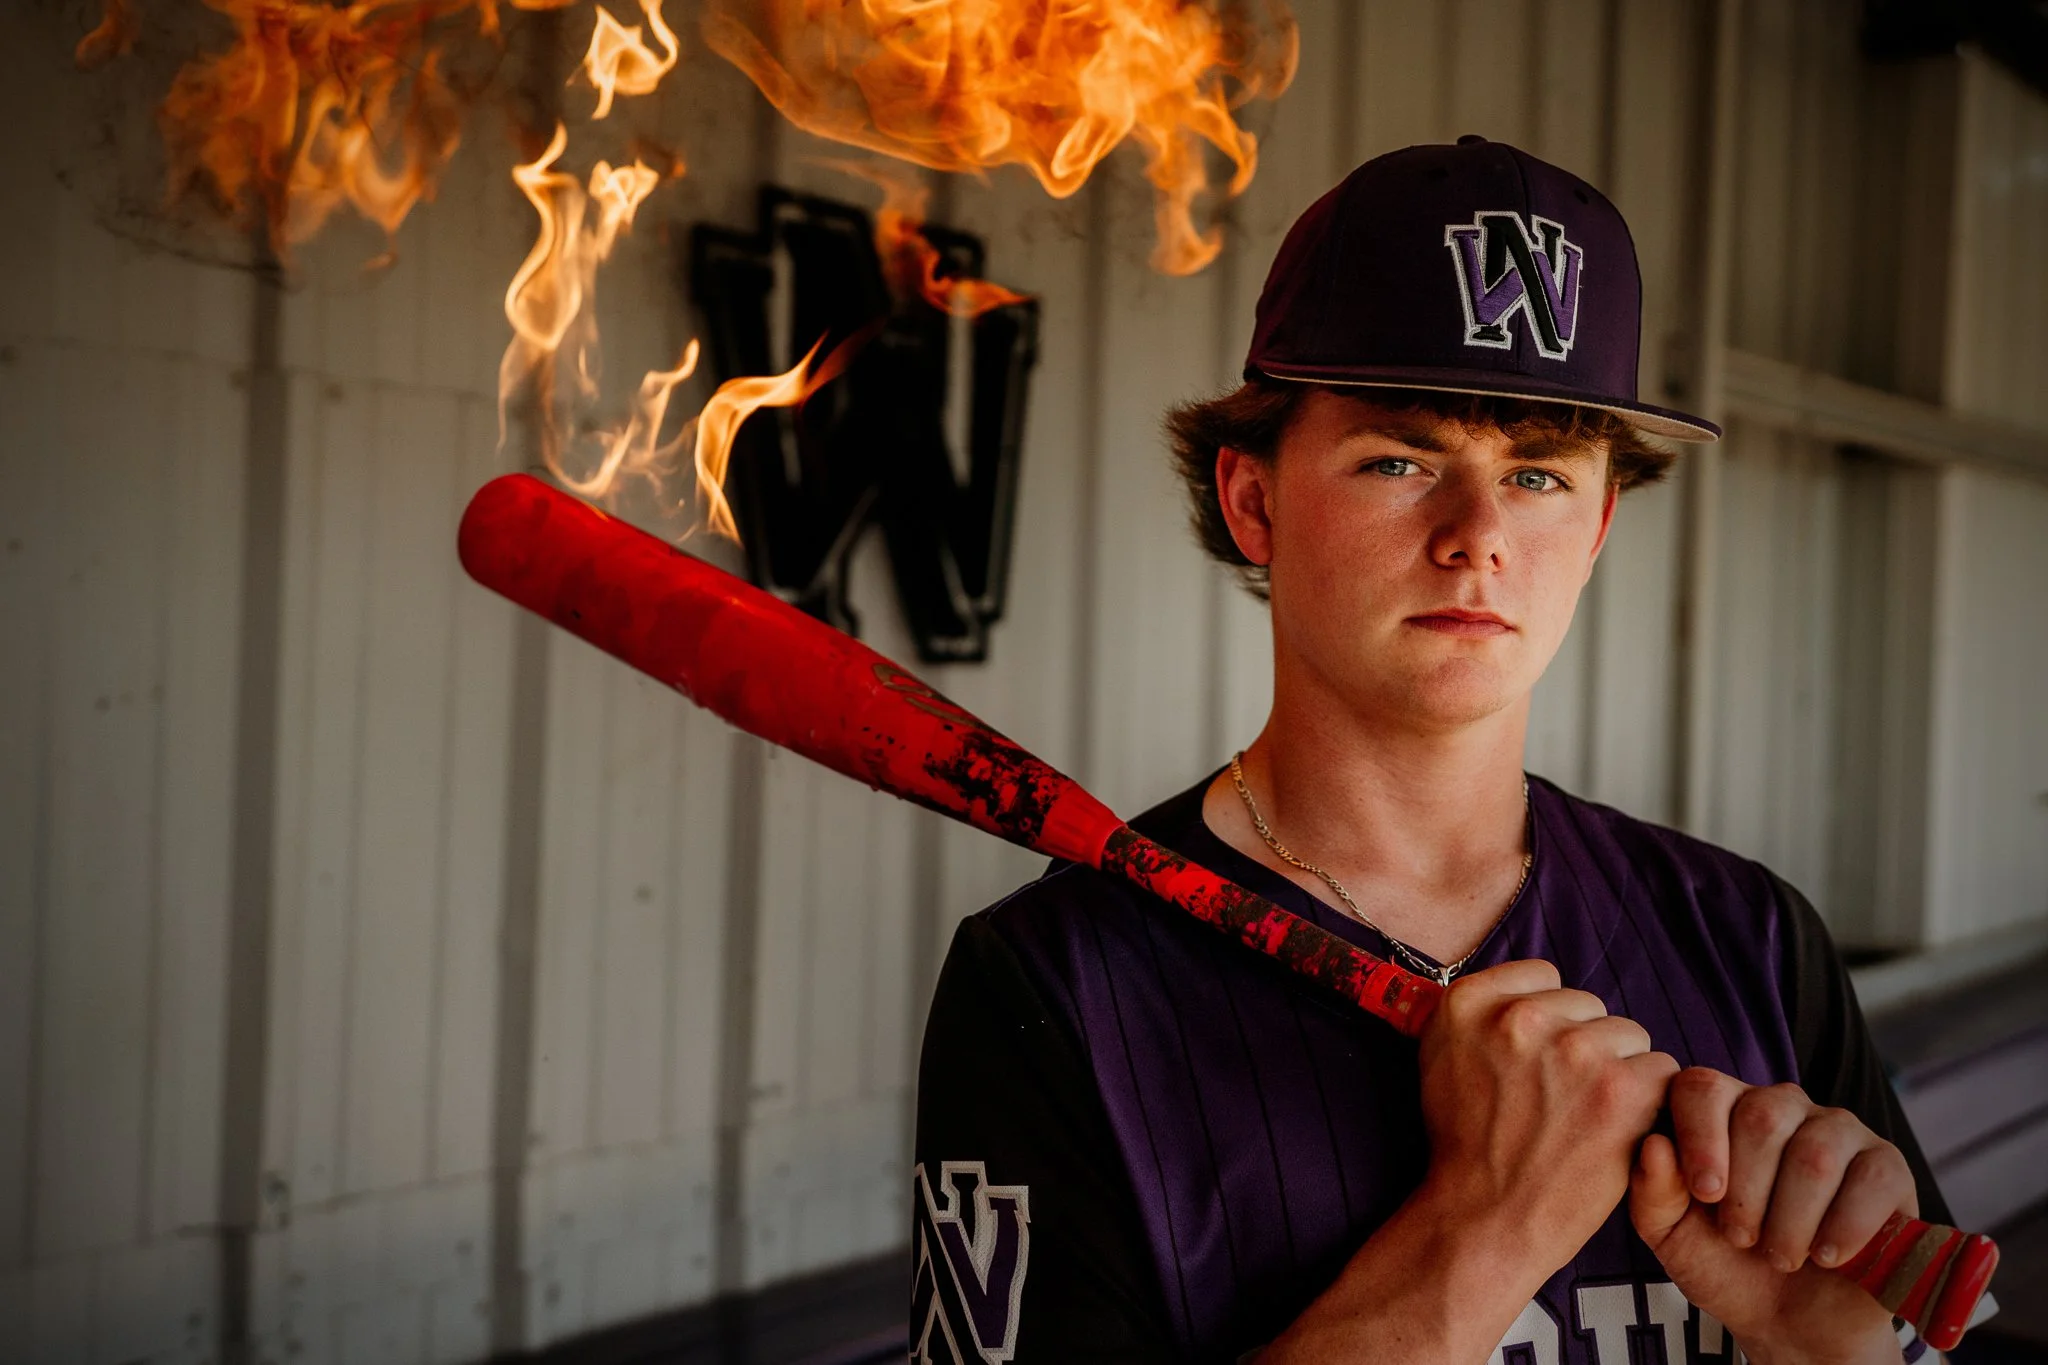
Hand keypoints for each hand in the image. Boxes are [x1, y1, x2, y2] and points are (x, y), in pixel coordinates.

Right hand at [1418, 960, 1677, 1276]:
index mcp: (1469, 1002)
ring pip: (1628, 1036)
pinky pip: (1661, 1071)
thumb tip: (1524, 990)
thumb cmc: (1466, 1146)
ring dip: (1619, 1073)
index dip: (1549, 1021)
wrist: (1484, 1218)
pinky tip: (1615, 1131)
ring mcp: (1573, 1050)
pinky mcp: (1620, 1089)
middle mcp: (1520, 1016)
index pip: (1544, 976)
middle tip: (1559, 1099)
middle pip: (1589, 1006)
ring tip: (1585, 1119)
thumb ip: (1478, 1016)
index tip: (1537, 1058)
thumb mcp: (1439, 1058)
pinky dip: (1648, 1103)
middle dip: (1584, 1046)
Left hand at [1630, 1069, 1910, 1363]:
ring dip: (1792, 1220)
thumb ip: (1653, 1190)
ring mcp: (1836, 1129)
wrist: (1789, 1320)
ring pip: (1815, 1152)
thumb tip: (1655, 1144)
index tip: (1705, 1195)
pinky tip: (1827, 1255)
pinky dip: (1845, 1227)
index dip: (1701, 1137)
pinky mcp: (1886, 1164)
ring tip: (1781, 1255)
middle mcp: (1778, 1106)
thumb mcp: (1670, 1235)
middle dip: (1747, 1192)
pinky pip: (1871, 1178)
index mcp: (1719, 1111)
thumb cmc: (1723, 1265)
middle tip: (1742, 1238)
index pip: (1703, 1087)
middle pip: (1761, 1117)